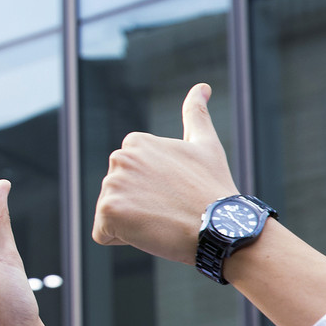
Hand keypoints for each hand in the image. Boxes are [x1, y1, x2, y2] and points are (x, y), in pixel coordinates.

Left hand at [93, 82, 236, 264]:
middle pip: (117, 195)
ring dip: (133, 223)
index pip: (129, 178)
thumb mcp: (205, 145)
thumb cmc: (215, 189)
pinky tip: (148, 232)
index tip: (174, 193)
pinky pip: (103, 233)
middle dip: (140, 206)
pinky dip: (122, 238)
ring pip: (111, 214)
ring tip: (162, 220)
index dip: (152, 192)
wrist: (223, 227)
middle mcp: (118, 158)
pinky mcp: (108, 211)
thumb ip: (196, 114)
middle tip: (170, 208)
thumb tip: (201, 87)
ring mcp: (111, 184)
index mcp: (135, 143)